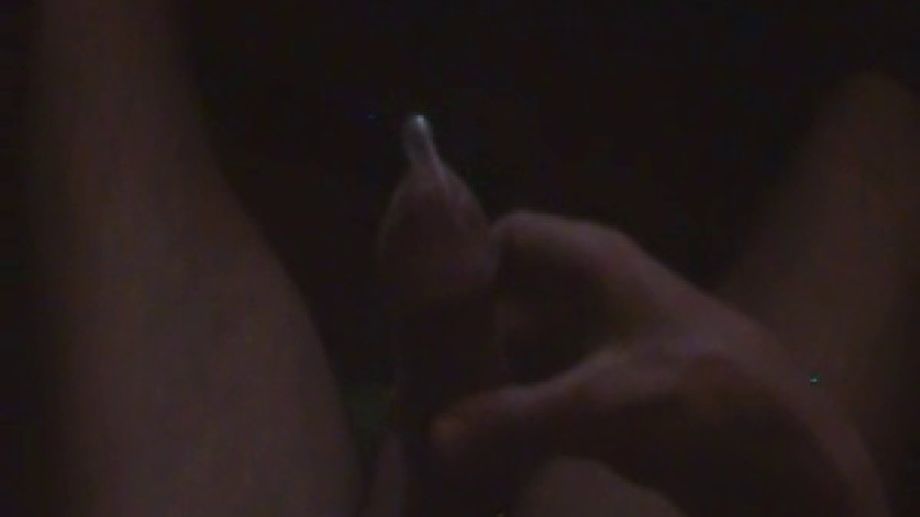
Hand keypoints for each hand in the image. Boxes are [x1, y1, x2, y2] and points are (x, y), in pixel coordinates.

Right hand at [430, 211, 889, 516]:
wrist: (781, 451)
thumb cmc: (698, 397)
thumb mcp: (602, 403)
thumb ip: (512, 416)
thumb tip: (433, 435)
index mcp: (590, 259)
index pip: (505, 236)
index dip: (458, 263)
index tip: (414, 310)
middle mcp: (589, 288)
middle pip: (505, 292)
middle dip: (462, 330)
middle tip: (412, 369)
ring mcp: (598, 336)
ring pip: (519, 341)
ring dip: (483, 372)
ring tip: (432, 405)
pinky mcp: (606, 380)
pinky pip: (540, 380)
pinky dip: (511, 401)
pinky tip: (479, 433)